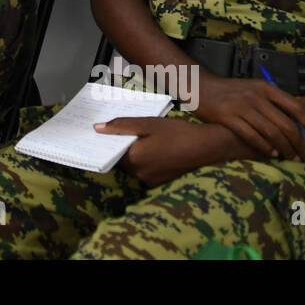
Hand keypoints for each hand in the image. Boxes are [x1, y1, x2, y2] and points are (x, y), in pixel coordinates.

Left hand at [95, 116, 224, 185]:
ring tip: (139, 134)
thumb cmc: (177, 133)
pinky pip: (144, 169)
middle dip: (120, 145)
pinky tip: (151, 145)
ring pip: (132, 164)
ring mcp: (150, 180)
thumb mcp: (147, 123)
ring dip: (133, 152)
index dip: (107, 141)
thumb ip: (121, 125)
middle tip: (122, 129)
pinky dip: (144, 158)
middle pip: (121, 159)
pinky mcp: (159, 181)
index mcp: (134, 159)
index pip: (110, 152)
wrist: (207, 147)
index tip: (103, 130)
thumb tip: (97, 128)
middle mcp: (139, 174)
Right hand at [194, 75, 304, 161]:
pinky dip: (264, 147)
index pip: (298, 108)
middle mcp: (256, 96)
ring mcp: (241, 106)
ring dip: (286, 149)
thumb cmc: (230, 91)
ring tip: (293, 159)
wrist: (199, 85)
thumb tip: (301, 114)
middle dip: (302, 145)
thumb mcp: (254, 88)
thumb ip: (274, 100)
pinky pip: (251, 136)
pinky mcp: (227, 117)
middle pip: (287, 125)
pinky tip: (272, 154)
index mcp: (266, 88)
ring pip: (271, 133)